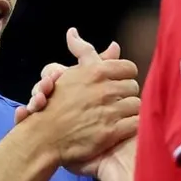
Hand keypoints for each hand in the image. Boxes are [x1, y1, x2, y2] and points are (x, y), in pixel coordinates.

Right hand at [19, 31, 139, 171]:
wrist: (44, 138)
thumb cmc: (54, 104)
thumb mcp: (70, 73)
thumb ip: (88, 53)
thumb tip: (110, 42)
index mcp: (95, 72)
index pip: (128, 67)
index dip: (123, 76)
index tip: (116, 84)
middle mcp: (104, 89)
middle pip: (133, 86)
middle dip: (125, 94)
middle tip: (113, 101)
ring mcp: (109, 111)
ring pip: (136, 105)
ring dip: (128, 111)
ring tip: (117, 116)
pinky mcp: (112, 132)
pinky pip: (136, 123)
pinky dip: (131, 126)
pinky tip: (120, 129)